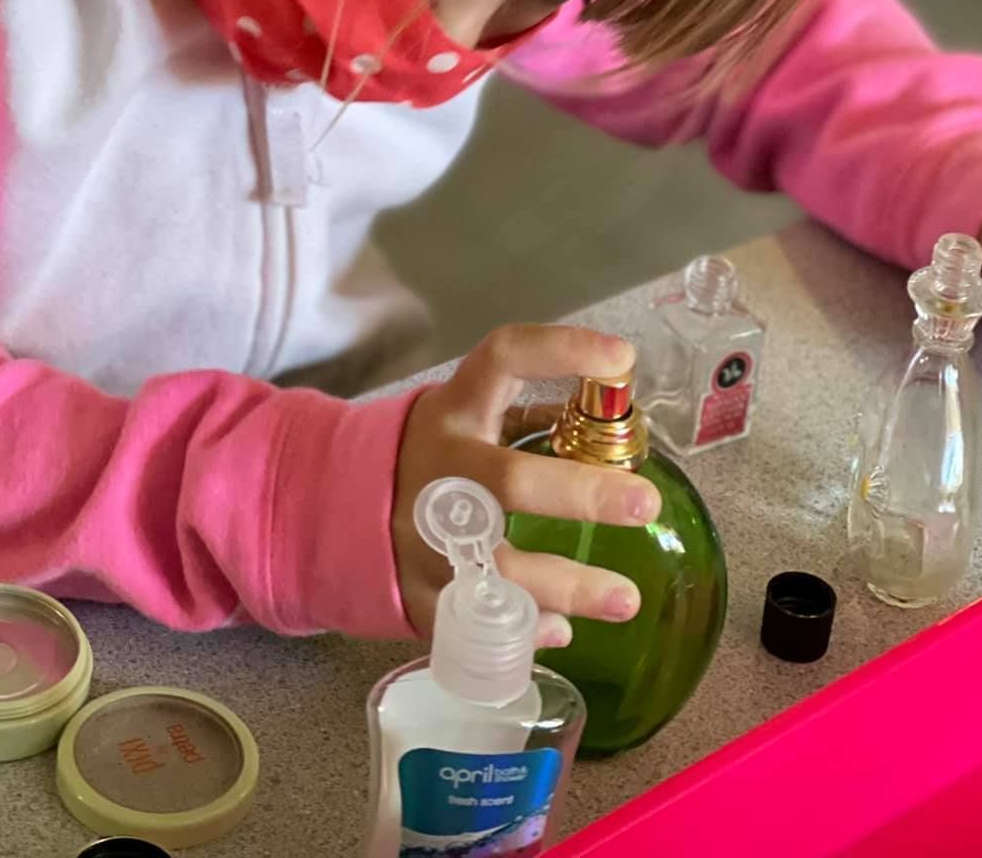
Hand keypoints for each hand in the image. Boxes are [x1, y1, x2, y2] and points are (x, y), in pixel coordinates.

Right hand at [393, 324, 660, 644]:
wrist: (337, 502)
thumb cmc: (431, 452)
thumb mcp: (468, 417)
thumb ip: (530, 416)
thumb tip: (611, 416)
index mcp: (457, 411)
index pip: (505, 359)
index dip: (562, 351)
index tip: (622, 358)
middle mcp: (442, 469)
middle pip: (509, 480)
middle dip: (580, 493)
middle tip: (643, 503)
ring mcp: (427, 536)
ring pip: (499, 567)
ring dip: (567, 585)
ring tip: (626, 598)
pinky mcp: (421, 593)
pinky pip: (481, 620)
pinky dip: (525, 629)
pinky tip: (560, 630)